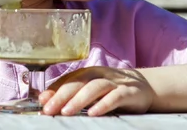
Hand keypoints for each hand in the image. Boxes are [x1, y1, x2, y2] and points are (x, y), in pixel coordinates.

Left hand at [39, 67, 153, 116]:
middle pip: (79, 82)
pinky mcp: (129, 92)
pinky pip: (115, 97)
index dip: (54, 90)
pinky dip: (104, 104)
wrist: (144, 87)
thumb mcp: (91, 90)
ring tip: (66, 111)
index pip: (68, 80)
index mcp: (88, 73)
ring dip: (79, 99)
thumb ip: (71, 94)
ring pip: (95, 87)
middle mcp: (100, 75)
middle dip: (61, 96)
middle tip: (49, 109)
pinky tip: (93, 113)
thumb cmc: (112, 90)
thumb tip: (46, 100)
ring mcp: (115, 83)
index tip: (42, 102)